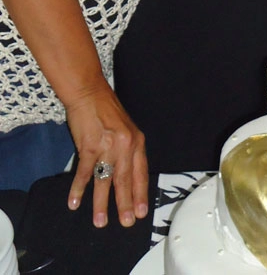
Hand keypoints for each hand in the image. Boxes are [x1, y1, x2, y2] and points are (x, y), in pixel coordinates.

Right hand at [65, 84, 147, 227]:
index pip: (141, 172)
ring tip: (100, 222)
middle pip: (125, 180)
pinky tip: (74, 203)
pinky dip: (79, 189)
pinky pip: (84, 173)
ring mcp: (107, 146)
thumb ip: (128, 150)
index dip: (141, 193)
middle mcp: (125, 145)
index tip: (141, 212)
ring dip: (102, 203)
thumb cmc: (106, 110)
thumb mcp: (126, 129)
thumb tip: (128, 176)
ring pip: (105, 181)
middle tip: (126, 222)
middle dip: (125, 204)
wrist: (89, 93)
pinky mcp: (89, 147)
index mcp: (137, 141)